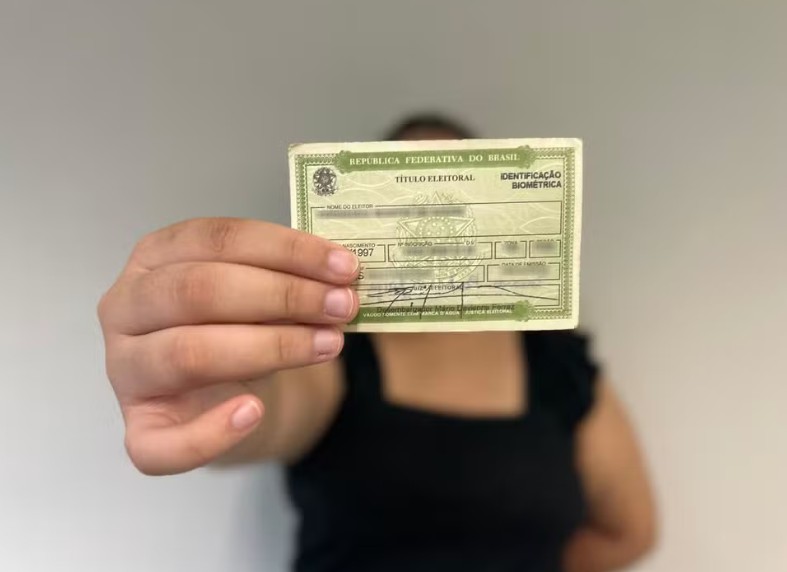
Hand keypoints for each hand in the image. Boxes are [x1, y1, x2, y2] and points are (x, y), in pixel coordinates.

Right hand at [97, 218, 358, 474]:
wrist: (221, 392)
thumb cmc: (237, 326)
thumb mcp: (256, 290)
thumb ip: (285, 278)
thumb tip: (339, 279)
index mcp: (154, 256)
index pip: (217, 239)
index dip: (285, 250)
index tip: (343, 266)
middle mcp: (126, 307)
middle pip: (200, 291)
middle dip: (283, 295)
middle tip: (342, 306)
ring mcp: (125, 370)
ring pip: (188, 353)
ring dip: (271, 347)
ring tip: (327, 345)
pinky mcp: (139, 428)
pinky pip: (164, 443)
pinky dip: (213, 430)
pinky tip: (255, 412)